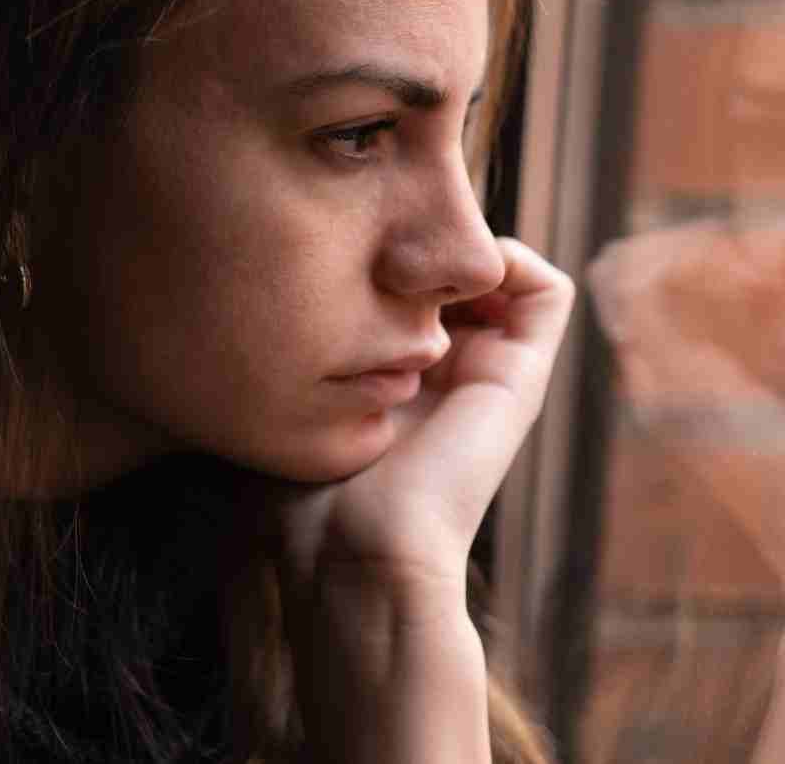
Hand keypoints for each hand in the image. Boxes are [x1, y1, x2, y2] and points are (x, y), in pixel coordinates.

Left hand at [268, 236, 575, 605]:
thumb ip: (272, 365)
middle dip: (419, 235)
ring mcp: (490, 369)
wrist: (358, 555)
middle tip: (377, 229)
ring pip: (500, 273)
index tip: (337, 239)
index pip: (403, 288)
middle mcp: (448, 369)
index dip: (377, 250)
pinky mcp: (523, 375)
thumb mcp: (276, 411)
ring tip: (416, 251)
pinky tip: (450, 278)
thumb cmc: (300, 501)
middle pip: (452, 271)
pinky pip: (548, 290)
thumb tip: (235, 306)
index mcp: (395, 378)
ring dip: (466, 246)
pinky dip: (510, 261)